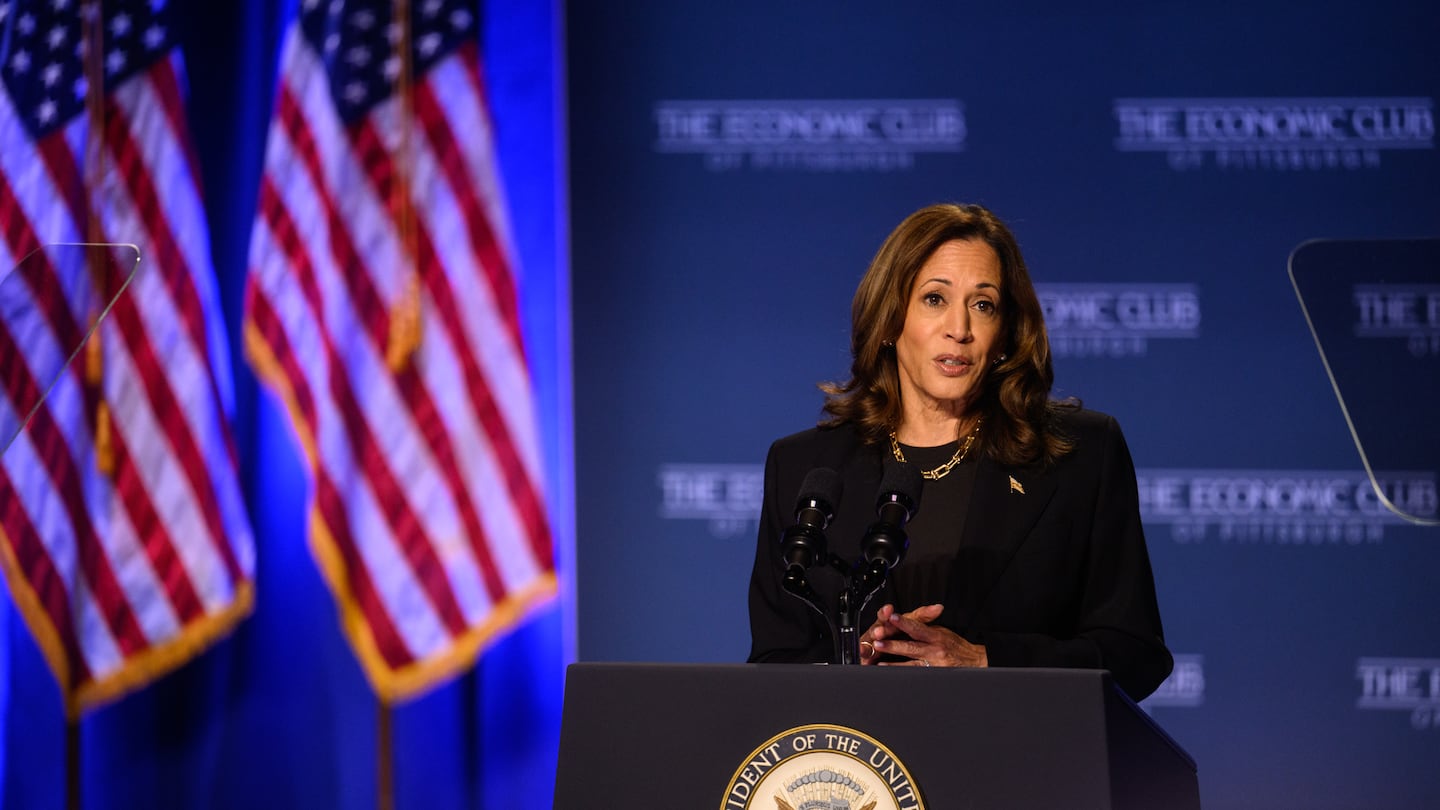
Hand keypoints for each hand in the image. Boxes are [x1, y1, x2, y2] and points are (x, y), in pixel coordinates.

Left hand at [868, 604, 987, 667]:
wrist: (975, 661)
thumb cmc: (957, 646)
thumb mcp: (942, 631)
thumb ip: (925, 627)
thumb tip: (906, 621)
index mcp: (936, 635)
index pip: (917, 627)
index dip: (903, 622)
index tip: (891, 617)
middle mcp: (935, 650)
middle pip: (911, 646)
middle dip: (892, 644)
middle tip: (877, 640)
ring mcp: (934, 664)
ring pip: (910, 663)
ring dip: (893, 662)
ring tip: (878, 661)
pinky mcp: (934, 674)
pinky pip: (915, 674)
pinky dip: (902, 673)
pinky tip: (890, 674)